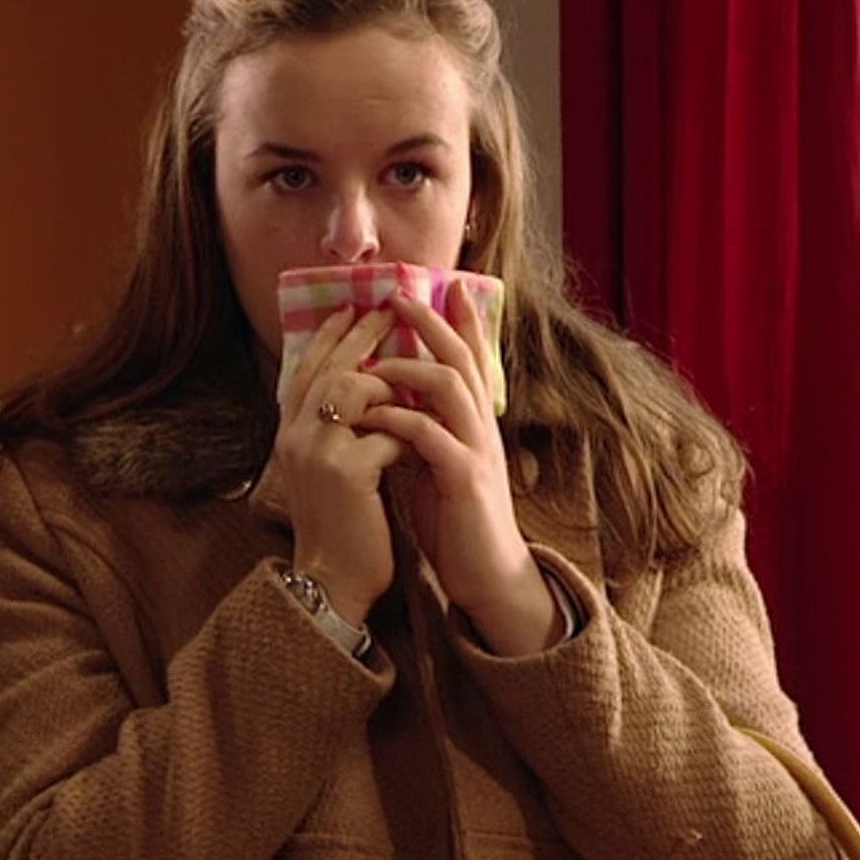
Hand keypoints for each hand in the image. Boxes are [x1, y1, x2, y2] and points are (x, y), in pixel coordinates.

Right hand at [274, 304, 408, 626]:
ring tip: (412, 385)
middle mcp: (295, 436)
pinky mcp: (347, 472)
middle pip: (330, 366)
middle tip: (390, 309)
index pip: (305, 368)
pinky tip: (419, 445)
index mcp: (288, 433)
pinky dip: (408, 433)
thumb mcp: (323, 469)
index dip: (328, 336)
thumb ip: (332, 430)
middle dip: (363, 334)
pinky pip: (387, 430)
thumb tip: (360, 385)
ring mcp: (318, 451)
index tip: (351, 307)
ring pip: (357, 388)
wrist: (333, 580)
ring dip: (390, 384)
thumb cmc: (339, 526)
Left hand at [356, 287, 562, 654]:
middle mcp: (481, 427)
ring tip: (374, 360)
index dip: (458, 320)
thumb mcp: (436, 462)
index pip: (470, 358)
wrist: (487, 575)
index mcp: (474, 422)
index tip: (441, 284)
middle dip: (431, 323)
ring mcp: (476, 451)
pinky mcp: (465, 480)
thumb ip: (423, 428)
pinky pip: (431, 436)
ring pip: (451, 388)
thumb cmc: (455, 518)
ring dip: (410, 367)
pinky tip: (372, 416)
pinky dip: (399, 420)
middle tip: (399, 293)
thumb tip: (392, 398)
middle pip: (462, 358)